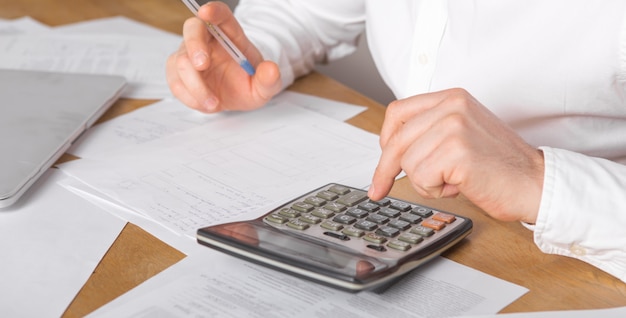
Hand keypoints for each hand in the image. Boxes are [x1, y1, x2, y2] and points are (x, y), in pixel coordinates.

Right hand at [166, 2, 281, 112]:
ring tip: (214, 103)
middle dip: (195, 46)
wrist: (236, 96)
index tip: (206, 12)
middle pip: (193, 30)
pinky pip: (176, 82)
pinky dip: (190, 97)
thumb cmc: (248, 83)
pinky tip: (206, 104)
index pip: (221, 15)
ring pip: (180, 61)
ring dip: (195, 85)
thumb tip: (271, 69)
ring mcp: (189, 54)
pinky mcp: (178, 72)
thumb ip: (269, 79)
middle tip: (202, 65)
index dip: (213, 11)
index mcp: (230, 34)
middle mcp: (207, 39)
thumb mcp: (265, 86)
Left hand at [368, 88, 543, 223]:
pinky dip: (434, 190)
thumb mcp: (462, 133)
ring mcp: (454, 127)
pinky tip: (458, 186)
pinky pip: (420, 178)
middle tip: (379, 189)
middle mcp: (452, 106)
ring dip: (424, 181)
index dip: (385, 139)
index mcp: (452, 98)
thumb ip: (430, 131)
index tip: (382, 160)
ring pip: (407, 162)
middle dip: (385, 170)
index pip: (398, 112)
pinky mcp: (456, 152)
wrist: (536, 183)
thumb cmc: (500, 165)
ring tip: (453, 180)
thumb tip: (389, 148)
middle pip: (395, 140)